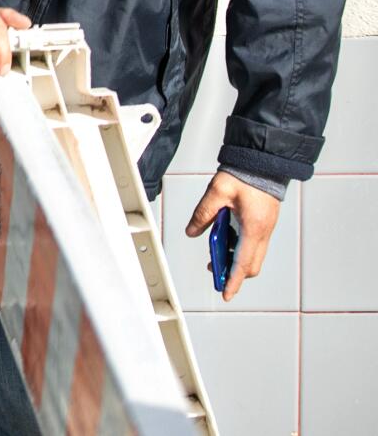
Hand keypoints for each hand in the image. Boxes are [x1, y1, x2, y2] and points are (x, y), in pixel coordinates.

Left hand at [186, 172, 280, 300]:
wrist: (263, 164)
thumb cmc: (244, 175)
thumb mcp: (217, 192)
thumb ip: (203, 214)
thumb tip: (192, 232)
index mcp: (253, 228)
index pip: (243, 263)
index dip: (233, 280)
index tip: (226, 293)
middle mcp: (262, 232)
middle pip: (250, 265)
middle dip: (233, 273)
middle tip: (215, 273)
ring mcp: (265, 229)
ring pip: (252, 255)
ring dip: (235, 260)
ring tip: (215, 258)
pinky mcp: (263, 224)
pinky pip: (252, 244)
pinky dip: (239, 249)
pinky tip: (224, 241)